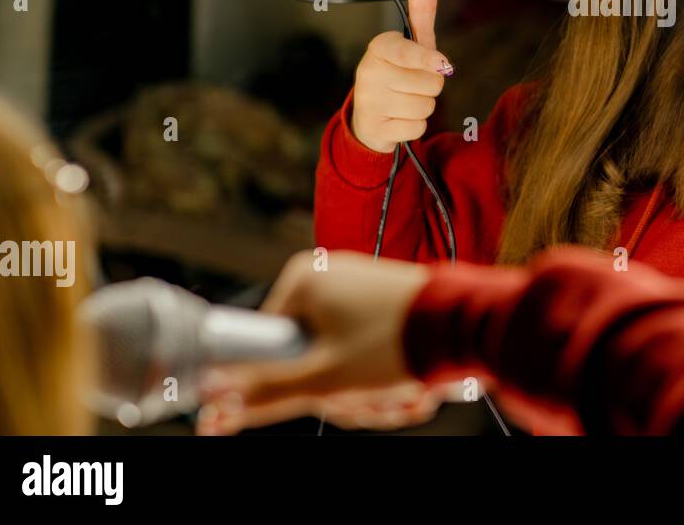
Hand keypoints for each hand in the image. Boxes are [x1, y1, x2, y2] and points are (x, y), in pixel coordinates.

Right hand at [195, 250, 434, 435]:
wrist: (470, 328)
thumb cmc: (399, 342)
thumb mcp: (326, 377)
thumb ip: (265, 392)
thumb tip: (213, 406)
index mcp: (303, 280)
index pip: (265, 347)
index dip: (286, 383)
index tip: (318, 396)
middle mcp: (328, 278)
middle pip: (308, 362)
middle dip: (342, 395)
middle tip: (370, 401)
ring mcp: (359, 290)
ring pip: (342, 365)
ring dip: (369, 395)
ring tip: (401, 397)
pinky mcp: (386, 305)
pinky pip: (368, 354)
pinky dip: (387, 380)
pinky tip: (413, 390)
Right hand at [350, 0, 452, 152]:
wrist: (369, 117)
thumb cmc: (398, 72)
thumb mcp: (411, 40)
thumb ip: (421, 5)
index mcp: (380, 46)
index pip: (408, 52)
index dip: (428, 59)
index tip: (441, 64)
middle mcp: (369, 70)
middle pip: (432, 83)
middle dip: (431, 86)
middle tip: (412, 84)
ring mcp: (370, 101)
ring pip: (427, 105)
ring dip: (424, 106)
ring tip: (404, 101)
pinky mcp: (375, 128)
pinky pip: (418, 127)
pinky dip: (414, 126)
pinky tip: (397, 120)